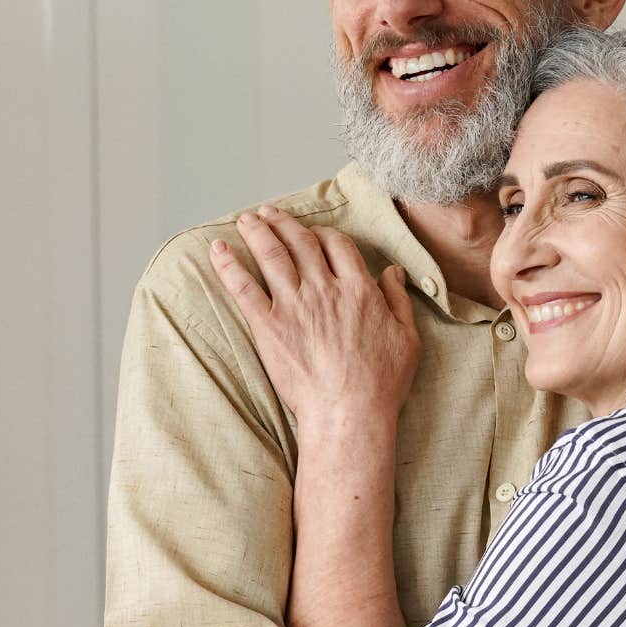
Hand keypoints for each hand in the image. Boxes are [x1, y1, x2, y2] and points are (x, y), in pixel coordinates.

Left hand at [208, 205, 418, 425]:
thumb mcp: (408, 338)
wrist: (349, 413)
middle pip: (301, 242)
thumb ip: (398, 299)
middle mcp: (325, 290)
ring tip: (246, 220)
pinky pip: (243, 289)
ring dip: (257, 232)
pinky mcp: (269, 327)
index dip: (324, 233)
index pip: (337, 245)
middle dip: (284, 223)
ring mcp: (294, 307)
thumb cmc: (382, 383)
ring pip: (272, 255)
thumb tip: (393, 271)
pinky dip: (228, 266)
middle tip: (270, 213)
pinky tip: (218, 250)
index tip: (314, 233)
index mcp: (359, 289)